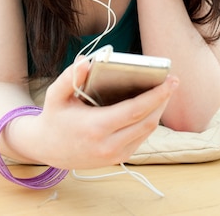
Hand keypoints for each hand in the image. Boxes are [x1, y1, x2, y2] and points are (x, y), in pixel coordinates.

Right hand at [34, 59, 178, 169]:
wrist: (46, 149)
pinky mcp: (117, 158)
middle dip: (163, 100)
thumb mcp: (56, 94)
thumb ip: (70, 76)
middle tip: (173, 81)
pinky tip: (152, 106)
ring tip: (165, 91)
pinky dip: (149, 121)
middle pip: (148, 122)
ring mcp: (114, 155)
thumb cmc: (54, 117)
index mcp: (96, 128)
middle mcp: (108, 145)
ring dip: (159, 111)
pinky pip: (140, 138)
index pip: (135, 110)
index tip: (171, 81)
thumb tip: (87, 60)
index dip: (157, 95)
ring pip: (147, 131)